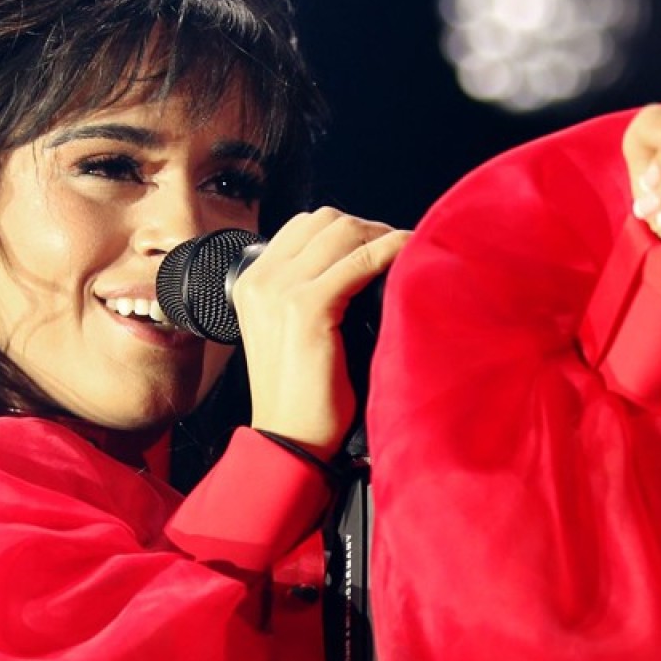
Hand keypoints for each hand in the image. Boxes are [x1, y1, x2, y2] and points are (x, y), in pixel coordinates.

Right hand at [232, 208, 409, 458]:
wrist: (288, 439)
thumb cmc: (299, 397)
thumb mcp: (288, 334)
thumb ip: (305, 295)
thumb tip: (353, 266)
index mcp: (251, 283)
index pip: (304, 226)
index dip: (347, 229)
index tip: (377, 245)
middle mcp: (261, 280)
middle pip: (325, 221)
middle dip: (367, 228)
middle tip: (398, 249)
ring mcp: (281, 291)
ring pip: (343, 232)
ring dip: (382, 236)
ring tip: (407, 253)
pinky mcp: (307, 308)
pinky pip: (360, 260)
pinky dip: (391, 250)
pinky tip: (410, 254)